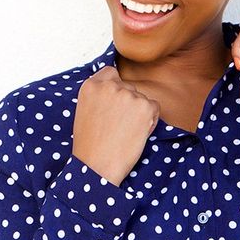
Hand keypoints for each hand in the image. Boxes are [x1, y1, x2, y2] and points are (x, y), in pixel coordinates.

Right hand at [71, 65, 158, 185]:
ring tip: (125, 133)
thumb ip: (99, 97)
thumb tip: (116, 92)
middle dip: (128, 103)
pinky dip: (150, 120)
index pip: (111, 73)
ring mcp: (128, 95)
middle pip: (128, 87)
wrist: (97, 166)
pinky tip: (136, 134)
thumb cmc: (90, 146)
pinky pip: (154, 108)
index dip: (116, 87)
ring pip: (141, 99)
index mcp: (91, 86)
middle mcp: (110, 86)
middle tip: (119, 125)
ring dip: (139, 113)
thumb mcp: (85, 112)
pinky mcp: (144, 106)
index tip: (115, 102)